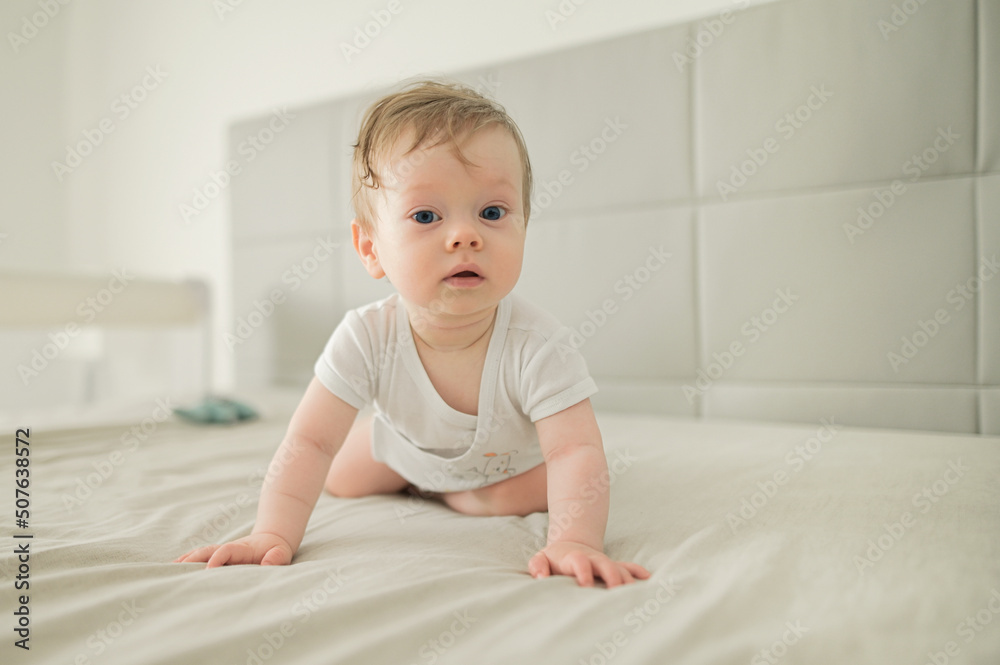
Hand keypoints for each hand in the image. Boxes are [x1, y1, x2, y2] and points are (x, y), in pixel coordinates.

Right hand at [173, 532, 292, 567]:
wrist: (272, 539)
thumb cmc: (276, 550)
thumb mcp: (282, 553)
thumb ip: (277, 557)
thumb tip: (267, 565)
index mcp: (242, 549)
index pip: (226, 550)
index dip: (218, 558)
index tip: (209, 569)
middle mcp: (228, 549)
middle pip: (207, 550)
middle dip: (194, 558)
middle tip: (178, 571)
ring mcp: (221, 552)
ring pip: (201, 554)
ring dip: (186, 561)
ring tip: (169, 571)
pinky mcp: (219, 557)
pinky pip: (201, 558)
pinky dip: (187, 562)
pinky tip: (174, 570)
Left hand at [528, 541, 649, 587]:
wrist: (568, 547)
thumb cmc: (553, 560)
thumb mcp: (541, 559)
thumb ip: (538, 566)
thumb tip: (541, 578)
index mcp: (574, 557)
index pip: (579, 562)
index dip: (583, 572)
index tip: (585, 586)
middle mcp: (593, 559)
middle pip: (606, 564)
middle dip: (612, 577)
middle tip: (616, 592)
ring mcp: (604, 562)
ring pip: (620, 568)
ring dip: (628, 579)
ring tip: (636, 594)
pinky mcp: (612, 566)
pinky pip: (628, 567)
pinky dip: (638, 572)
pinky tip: (648, 579)